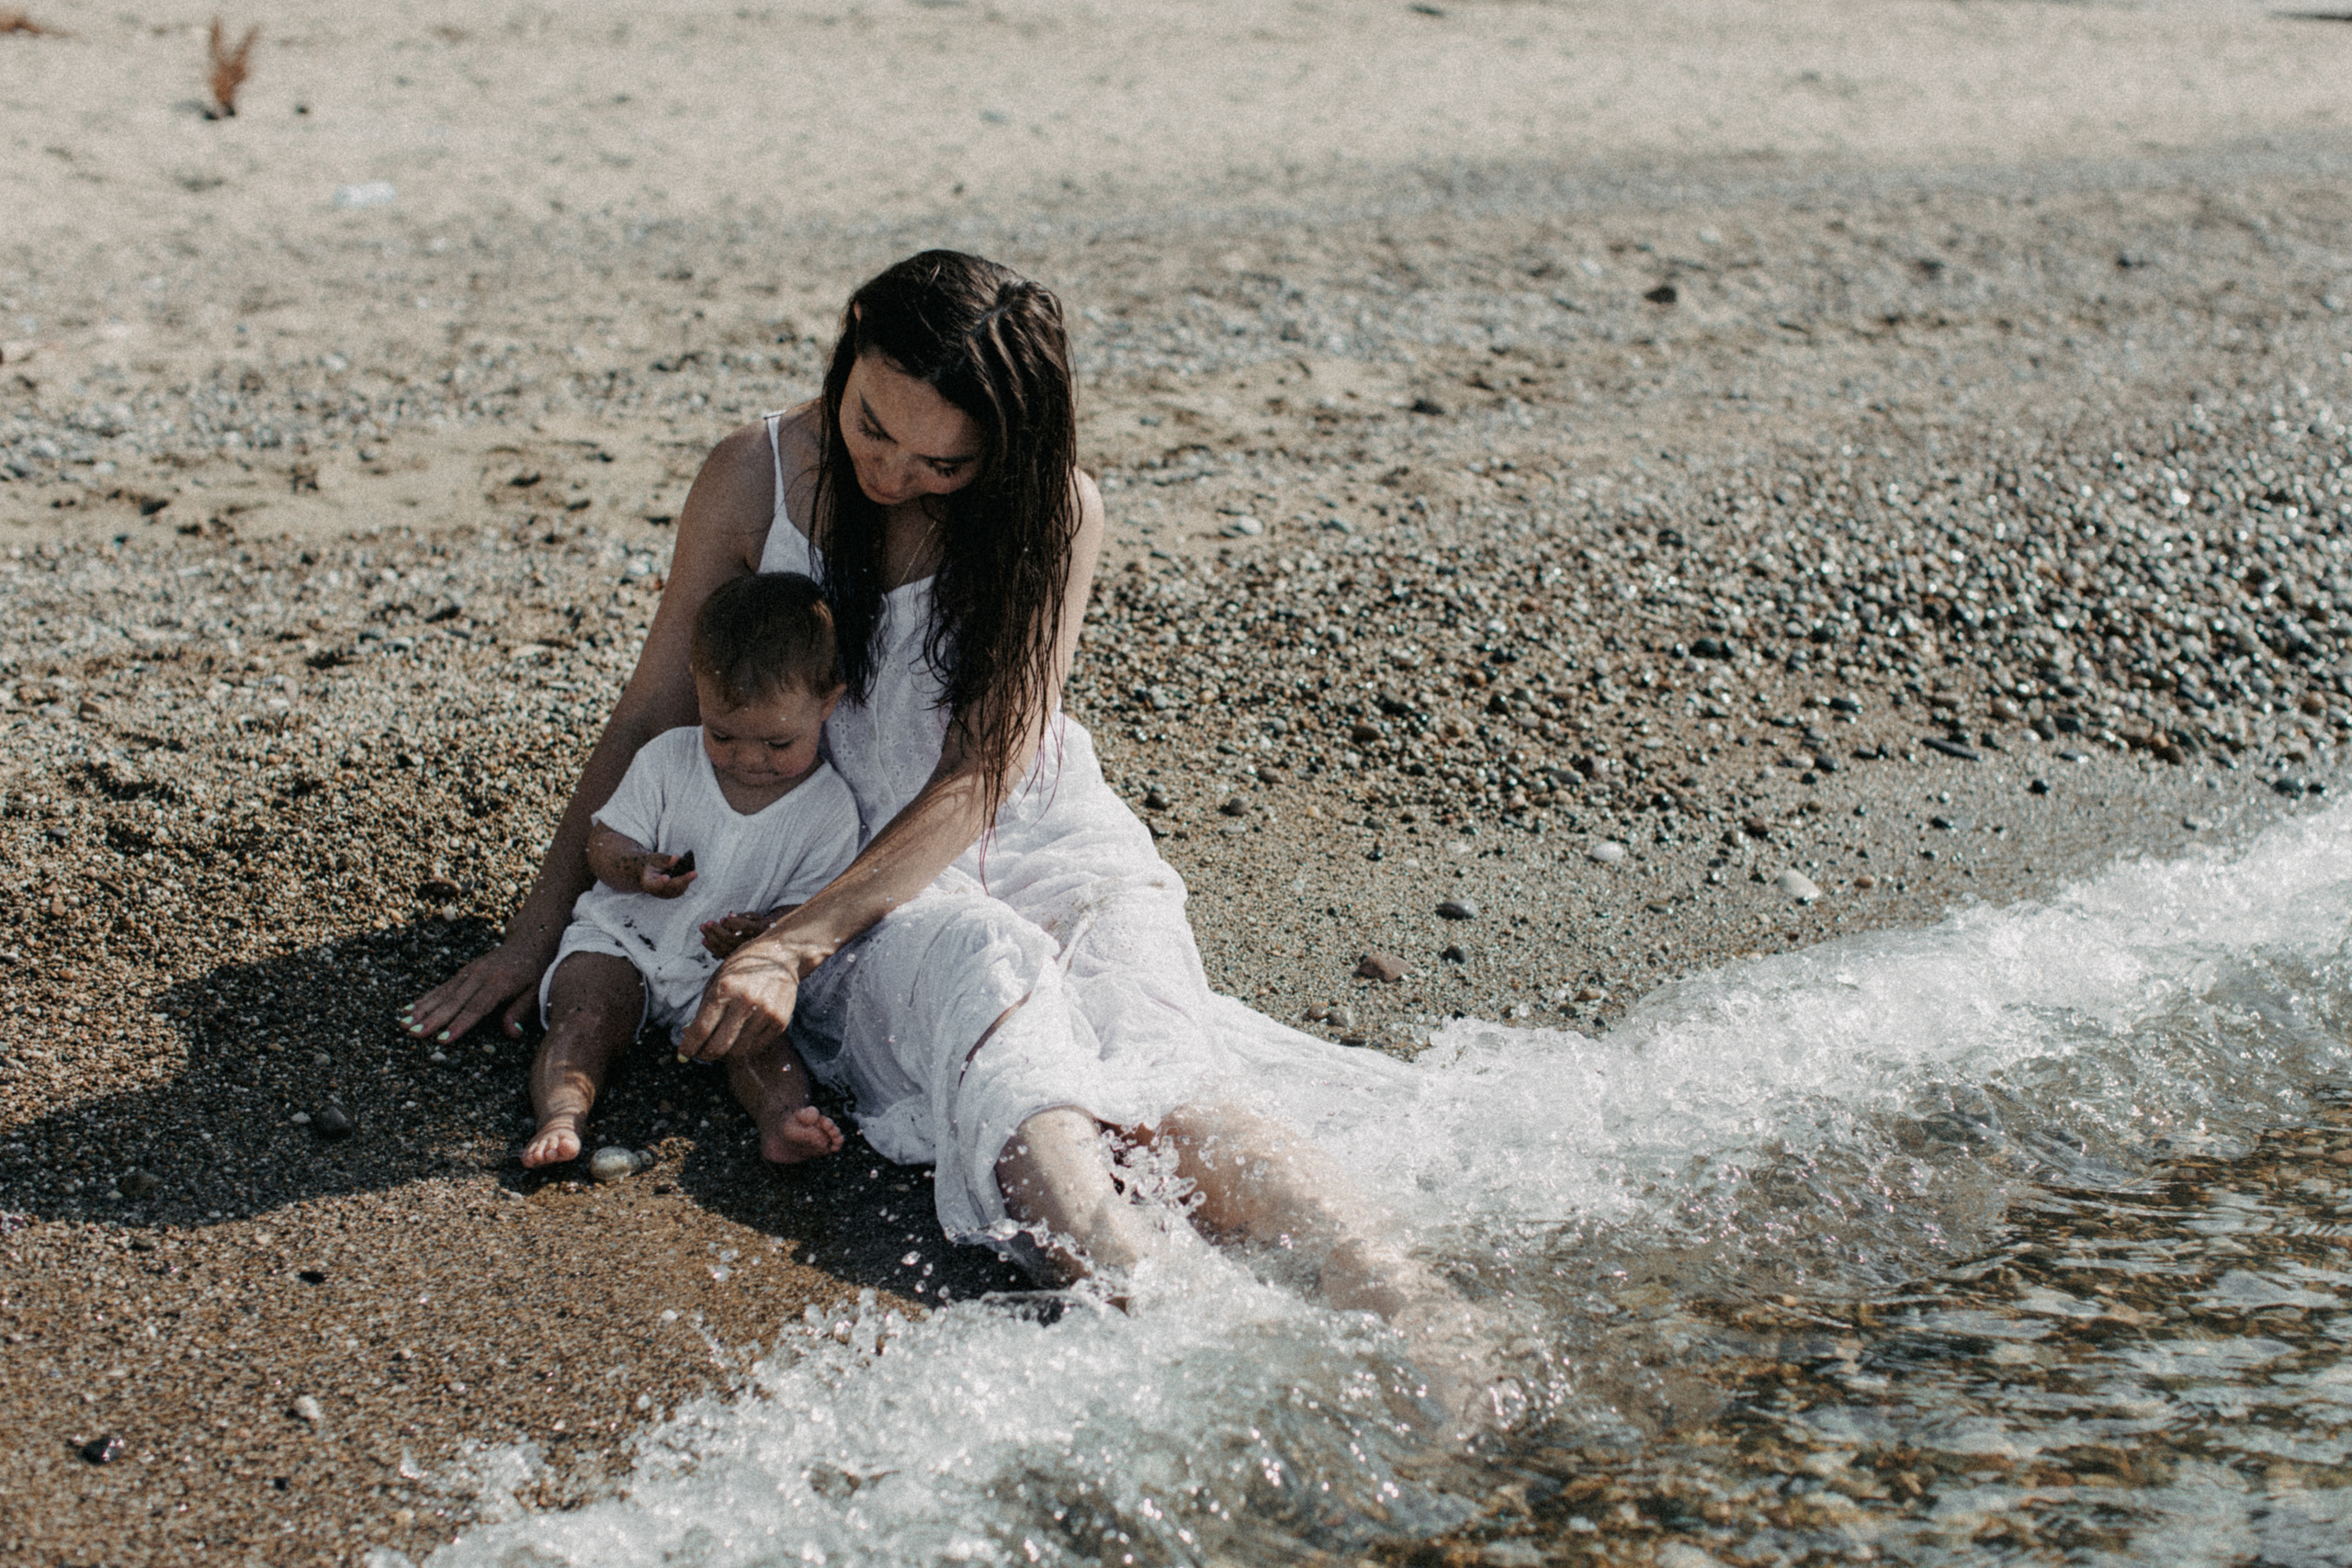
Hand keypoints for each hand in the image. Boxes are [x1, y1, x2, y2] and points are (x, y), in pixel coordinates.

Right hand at [401, 941, 543, 1043]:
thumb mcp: (537, 991)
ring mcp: (469, 972)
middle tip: (414, 1034)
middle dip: (432, 1019)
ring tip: (403, 1023)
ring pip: (443, 994)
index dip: (459, 1024)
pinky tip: (409, 1008)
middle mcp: (480, 976)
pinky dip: (425, 998)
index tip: (442, 1040)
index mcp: (499, 983)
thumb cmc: (536, 970)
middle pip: (454, 1002)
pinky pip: (442, 987)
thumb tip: (512, 1034)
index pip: (477, 1008)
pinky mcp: (464, 971)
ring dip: (422, 1009)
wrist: (529, 940)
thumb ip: (522, 1011)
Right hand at [640, 852, 696, 898]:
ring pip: (679, 890)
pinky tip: (691, 874)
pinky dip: (687, 881)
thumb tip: (677, 858)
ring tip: (693, 873)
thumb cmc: (652, 864)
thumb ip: (665, 859)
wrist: (650, 873)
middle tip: (694, 873)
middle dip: (683, 880)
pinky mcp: (673, 894)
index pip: (654, 885)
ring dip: (687, 880)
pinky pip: (682, 889)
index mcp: (647, 883)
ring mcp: (665, 895)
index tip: (666, 877)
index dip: (660, 882)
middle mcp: (656, 892)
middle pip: (671, 888)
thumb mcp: (655, 859)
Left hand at [677, 935, 806, 1062]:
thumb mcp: (718, 979)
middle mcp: (746, 1001)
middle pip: (718, 1047)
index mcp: (725, 988)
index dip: (688, 1047)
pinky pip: (755, 1047)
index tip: (683, 1056)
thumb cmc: (742, 967)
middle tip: (701, 1053)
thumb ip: (704, 1008)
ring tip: (723, 1040)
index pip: (701, 1029)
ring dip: (726, 1051)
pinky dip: (745, 1046)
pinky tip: (742, 1034)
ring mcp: (765, 1012)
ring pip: (737, 1051)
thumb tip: (688, 1035)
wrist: (781, 955)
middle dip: (705, 1055)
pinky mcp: (780, 1021)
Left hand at [699, 910, 770, 958]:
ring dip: (711, 938)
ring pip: (725, 948)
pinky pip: (723, 955)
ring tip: (702, 927)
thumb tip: (730, 914)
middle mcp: (752, 943)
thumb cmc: (759, 924)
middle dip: (717, 930)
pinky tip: (704, 940)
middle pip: (732, 938)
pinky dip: (712, 948)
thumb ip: (743, 916)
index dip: (732, 923)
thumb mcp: (755, 917)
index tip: (722, 918)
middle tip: (707, 922)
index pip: (745, 928)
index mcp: (760, 930)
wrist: (769, 942)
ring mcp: (744, 953)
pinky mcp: (737, 958)